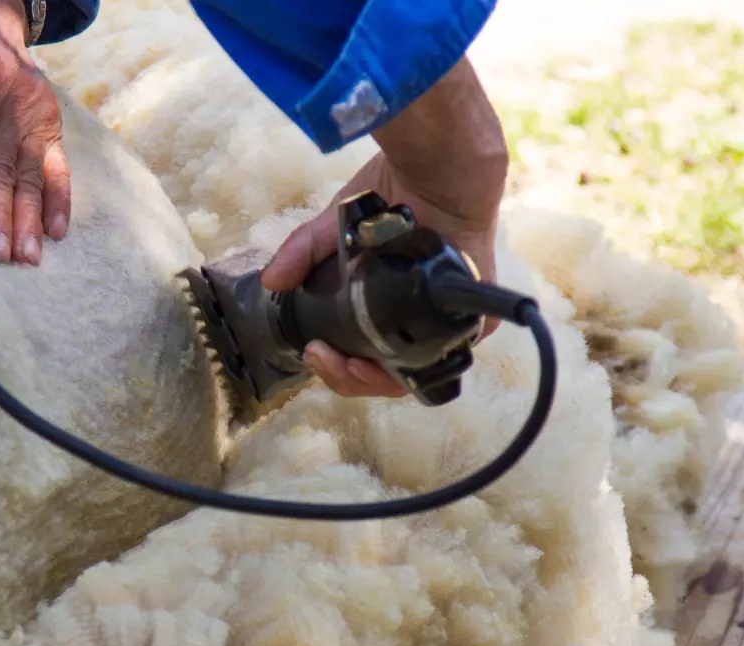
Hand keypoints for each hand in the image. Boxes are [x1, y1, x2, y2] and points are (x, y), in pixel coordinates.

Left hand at [0, 0, 69, 264]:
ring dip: (30, 218)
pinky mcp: (50, 122)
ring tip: (26, 258)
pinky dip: (59, 199)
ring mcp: (39, 112)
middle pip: (5, 166)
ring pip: (32, 173)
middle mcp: (18, 98)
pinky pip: (57, 165)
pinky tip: (57, 232)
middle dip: (1, 215)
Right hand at [260, 64, 507, 398]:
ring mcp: (445, 321)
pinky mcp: (473, 319)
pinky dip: (410, 369)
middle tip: (322, 358)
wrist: (438, 166)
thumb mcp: (336, 229)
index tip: (313, 350)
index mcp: (389, 303)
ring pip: (409, 373)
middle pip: (383, 372)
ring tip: (346, 366)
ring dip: (372, 380)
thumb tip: (270, 281)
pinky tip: (381, 364)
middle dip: (347, 377)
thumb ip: (303, 254)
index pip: (363, 352)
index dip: (336, 364)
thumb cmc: (396, 189)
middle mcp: (417, 317)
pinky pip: (442, 360)